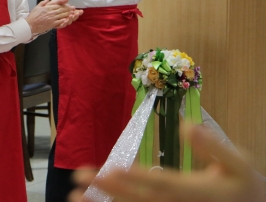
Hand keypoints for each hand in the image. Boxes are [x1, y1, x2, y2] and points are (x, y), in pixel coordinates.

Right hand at [25, 0, 79, 33]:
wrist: (30, 25)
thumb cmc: (33, 16)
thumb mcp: (37, 7)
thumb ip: (43, 2)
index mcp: (47, 7)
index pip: (58, 5)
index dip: (64, 5)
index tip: (68, 4)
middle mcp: (51, 12)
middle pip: (61, 10)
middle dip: (68, 9)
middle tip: (73, 8)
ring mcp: (52, 18)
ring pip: (62, 15)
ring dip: (68, 14)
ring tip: (73, 13)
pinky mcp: (52, 24)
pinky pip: (60, 22)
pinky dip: (65, 20)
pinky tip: (68, 19)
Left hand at [69, 124, 265, 201]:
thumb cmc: (243, 185)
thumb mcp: (239, 164)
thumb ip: (214, 146)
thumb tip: (187, 125)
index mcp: (196, 191)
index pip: (161, 184)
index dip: (136, 178)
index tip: (112, 170)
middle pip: (139, 199)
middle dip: (108, 189)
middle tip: (79, 179)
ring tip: (75, 196)